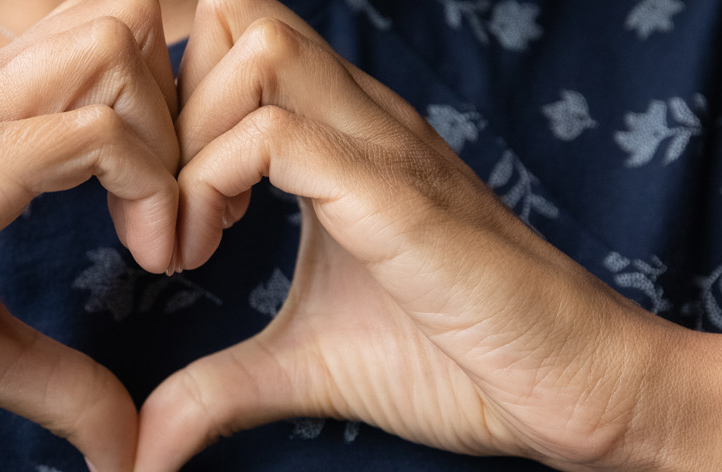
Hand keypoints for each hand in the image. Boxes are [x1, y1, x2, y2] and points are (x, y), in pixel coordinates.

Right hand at [0, 1, 181, 469]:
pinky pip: (94, 131)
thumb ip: (56, 378)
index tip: (176, 220)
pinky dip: (149, 188)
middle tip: (191, 216)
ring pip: (119, 44)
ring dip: (173, 141)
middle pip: (127, 15)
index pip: (108, 44)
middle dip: (191, 108)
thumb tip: (126, 441)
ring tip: (166, 241)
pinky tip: (142, 260)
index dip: (170, 117)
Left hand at [136, 4, 690, 469]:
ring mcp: (381, 147)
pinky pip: (277, 134)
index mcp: (338, 133)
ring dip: (183, 139)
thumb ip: (216, 388)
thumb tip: (140, 444)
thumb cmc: (462, 361)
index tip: (156, 214)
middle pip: (229, 11)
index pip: (225, 39)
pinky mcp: (397, 197)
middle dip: (160, 102)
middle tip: (153, 210)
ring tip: (183, 239)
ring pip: (248, 44)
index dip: (165, 109)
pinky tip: (207, 254)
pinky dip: (210, 186)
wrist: (581, 387)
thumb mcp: (304, 366)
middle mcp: (359, 116)